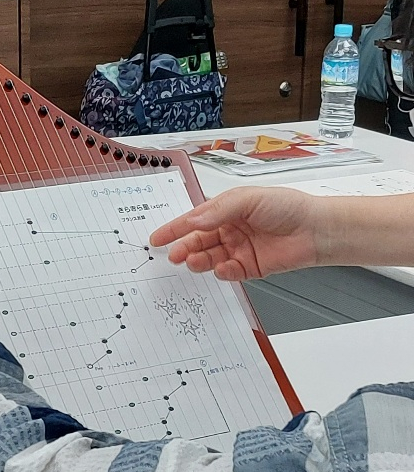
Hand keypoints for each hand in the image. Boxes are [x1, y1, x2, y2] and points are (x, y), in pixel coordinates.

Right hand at [149, 187, 321, 281]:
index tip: (157, 238)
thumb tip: (194, 220)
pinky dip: (223, 272)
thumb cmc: (287, 207)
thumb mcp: (248, 199)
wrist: (315, 230)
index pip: (194, 220)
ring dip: (200, 261)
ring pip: (210, 258)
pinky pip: (229, 272)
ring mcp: (239, 249)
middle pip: (199, 242)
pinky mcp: (249, 268)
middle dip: (185, 249)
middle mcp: (230, 230)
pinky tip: (223, 268)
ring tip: (194, 262)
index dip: (174, 229)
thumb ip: (219, 210)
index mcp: (226, 210)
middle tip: (174, 255)